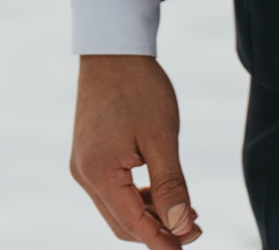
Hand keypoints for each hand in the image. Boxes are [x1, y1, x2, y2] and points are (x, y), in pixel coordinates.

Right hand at [71, 56, 200, 244]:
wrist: (113, 49)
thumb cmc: (140, 88)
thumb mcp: (162, 136)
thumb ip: (171, 184)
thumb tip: (181, 226)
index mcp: (98, 173)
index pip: (132, 225)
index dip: (161, 241)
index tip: (188, 247)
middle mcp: (84, 175)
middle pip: (122, 222)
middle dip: (158, 231)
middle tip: (195, 230)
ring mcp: (82, 165)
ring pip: (117, 208)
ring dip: (150, 215)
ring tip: (187, 212)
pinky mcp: (88, 154)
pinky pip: (113, 189)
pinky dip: (138, 197)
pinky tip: (164, 193)